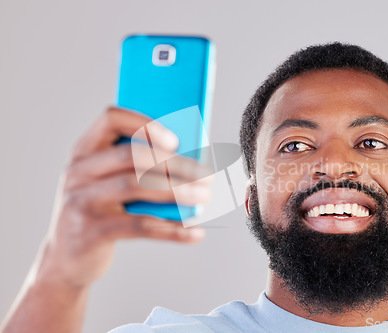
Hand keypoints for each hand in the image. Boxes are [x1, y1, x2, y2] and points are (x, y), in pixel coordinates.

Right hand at [36, 107, 212, 288]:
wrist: (66, 259)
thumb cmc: (101, 211)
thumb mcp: (108, 183)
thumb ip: (137, 167)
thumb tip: (192, 160)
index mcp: (85, 150)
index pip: (111, 119)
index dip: (145, 124)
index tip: (176, 140)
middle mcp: (78, 171)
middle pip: (132, 155)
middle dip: (176, 163)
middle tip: (207, 174)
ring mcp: (81, 202)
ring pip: (136, 186)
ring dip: (179, 191)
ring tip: (205, 197)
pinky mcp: (90, 233)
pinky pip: (140, 227)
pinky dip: (173, 230)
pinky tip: (196, 232)